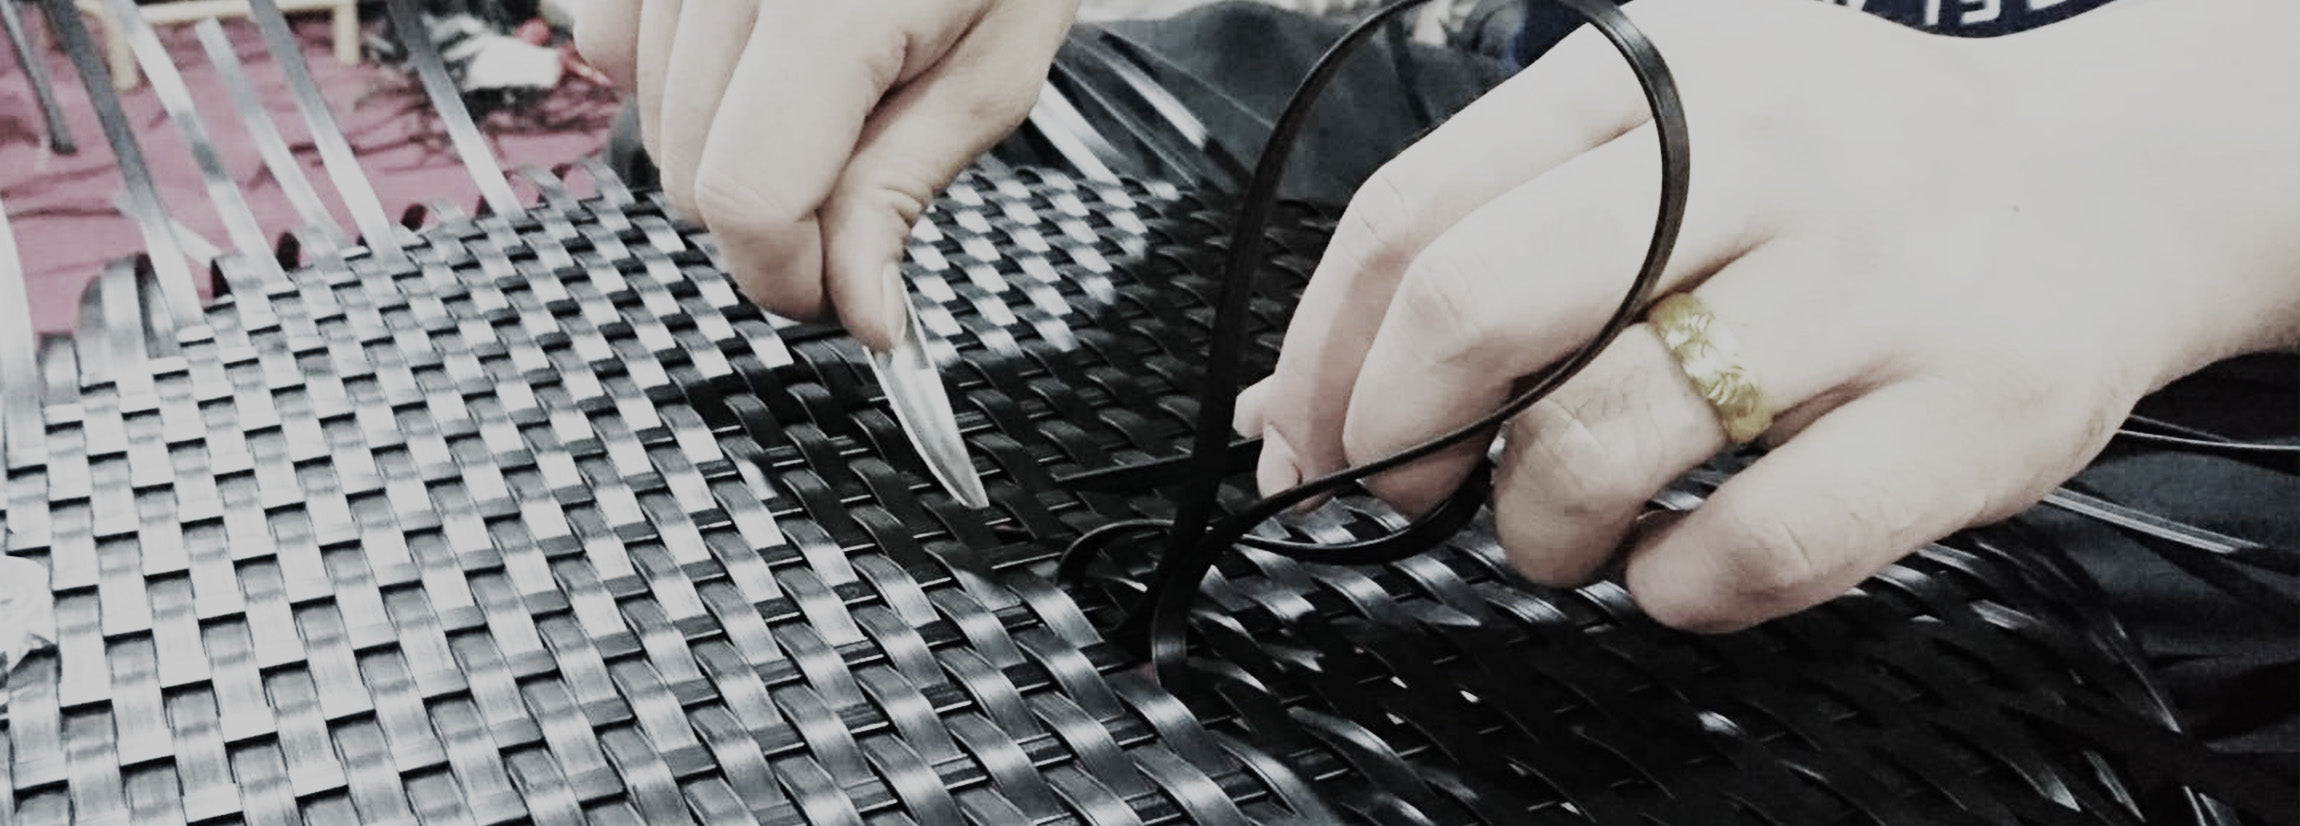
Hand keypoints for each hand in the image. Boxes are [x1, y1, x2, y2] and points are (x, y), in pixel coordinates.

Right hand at [575, 0, 1079, 350]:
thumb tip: (862, 309)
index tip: (841, 292)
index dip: (791, 275)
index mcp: (826, 6)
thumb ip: (905, 188)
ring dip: (727, 142)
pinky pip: (607, 44)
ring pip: (647, 122)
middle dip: (771, 219)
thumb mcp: (993, 66)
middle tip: (852, 179)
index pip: (748, 199)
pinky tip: (751, 50)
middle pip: (689, 177)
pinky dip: (672, 73)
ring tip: (820, 84)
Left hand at [1236, 0, 2299, 630]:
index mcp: (1660, 73)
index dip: (1325, 354)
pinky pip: (1755, 546)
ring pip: (1599, 441)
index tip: (1303, 437)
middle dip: (1395, 432)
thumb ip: (1488, 239)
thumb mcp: (1669, 138)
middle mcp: (1763, 154)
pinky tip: (1669, 562)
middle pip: (1479, 306)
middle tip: (1403, 488)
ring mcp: (1872, 282)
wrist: (2110, 184)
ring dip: (1532, 526)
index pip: (1415, 212)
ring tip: (1554, 526)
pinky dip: (1672, 586)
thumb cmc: (1844, 177)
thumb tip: (1289, 403)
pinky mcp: (1968, 413)